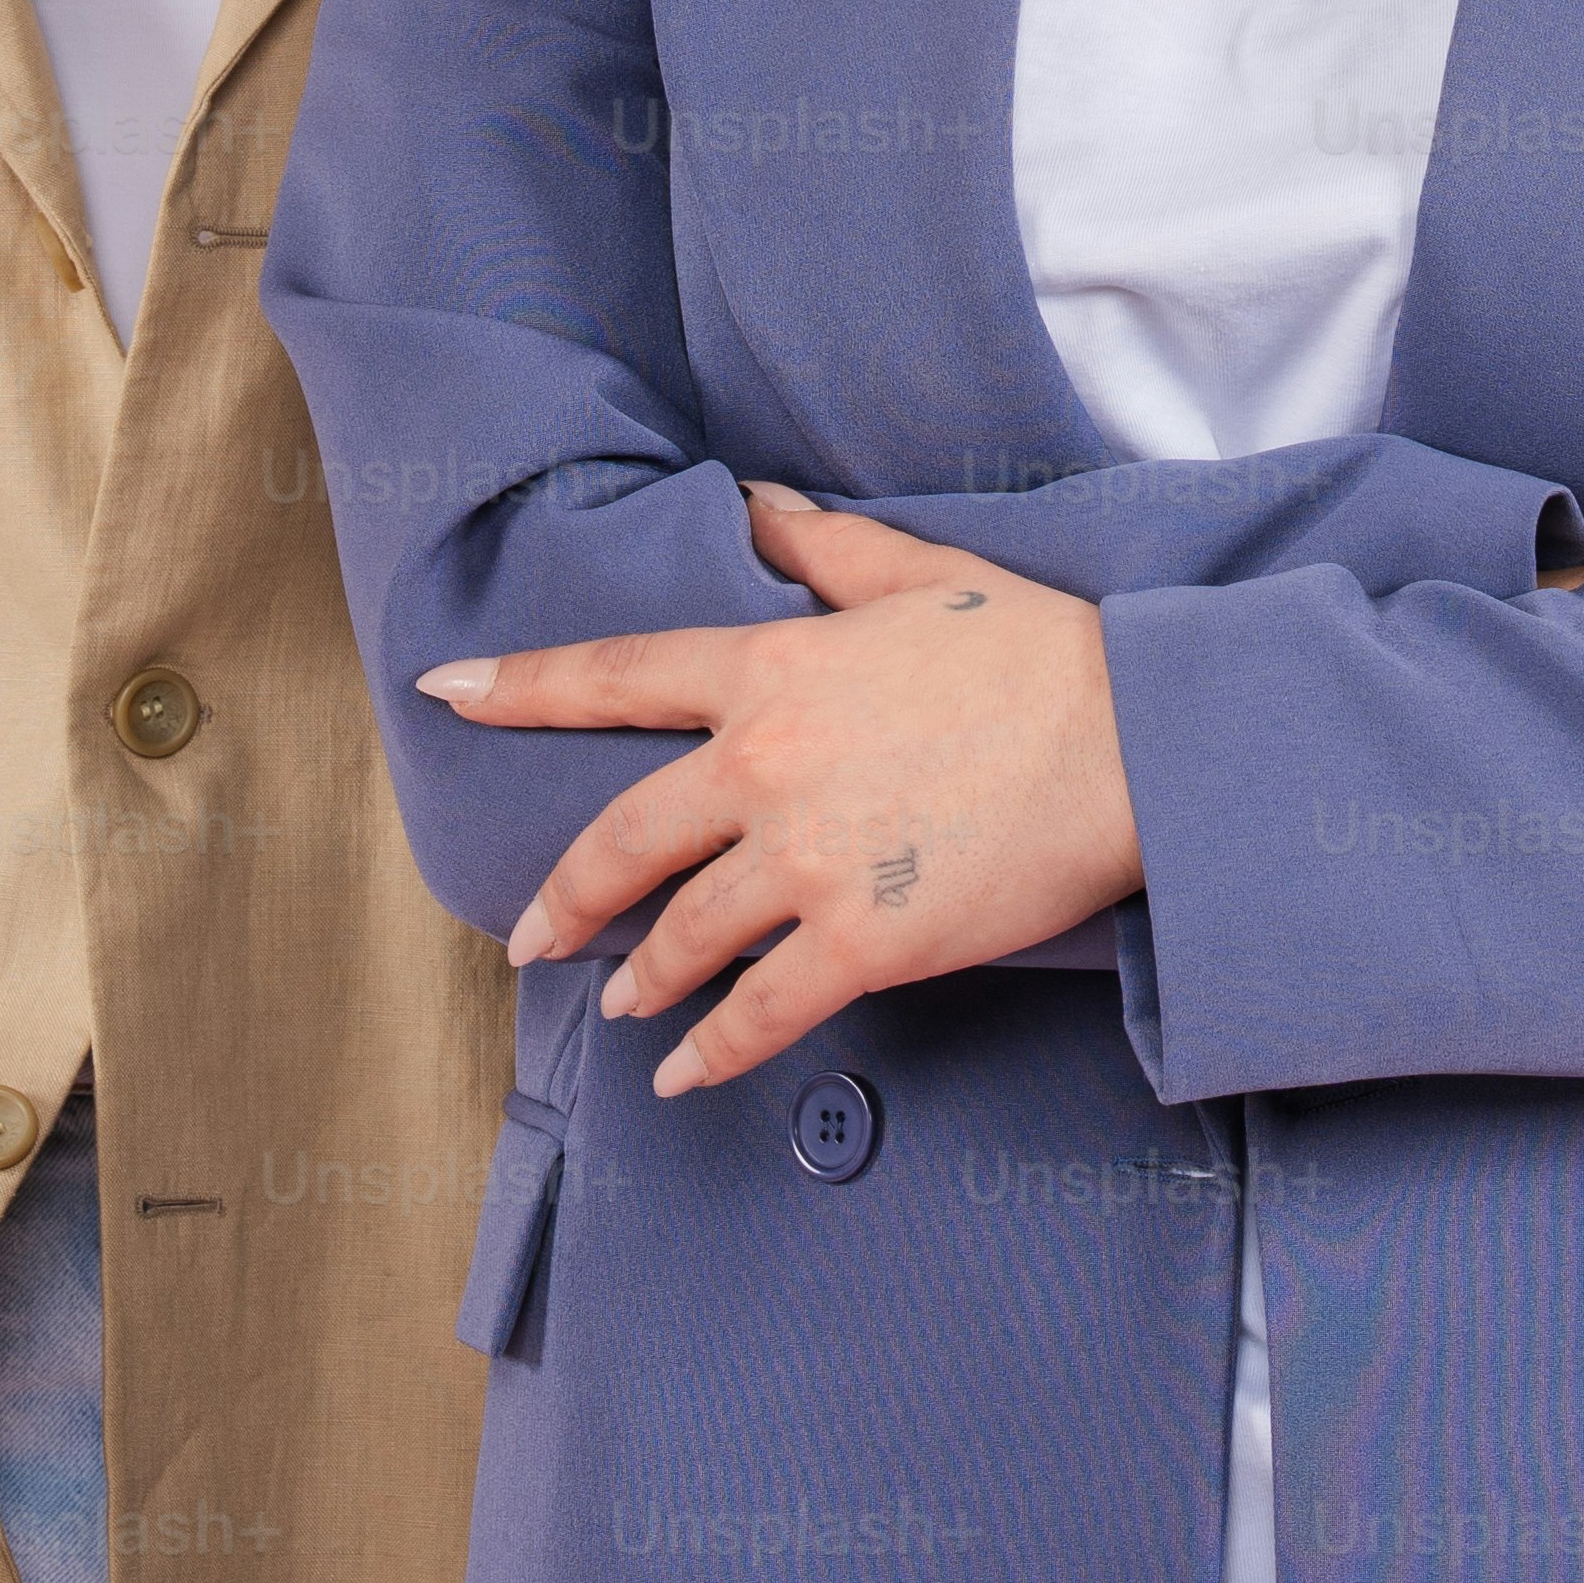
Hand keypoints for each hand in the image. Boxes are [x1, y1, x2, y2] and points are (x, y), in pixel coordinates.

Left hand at [429, 486, 1143, 1093]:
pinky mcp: (863, 943)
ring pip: (684, 934)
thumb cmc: (1040, 654)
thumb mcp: (922, 575)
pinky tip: (683, 1073)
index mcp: (773, 672)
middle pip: (624, 839)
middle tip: (532, 935)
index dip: (521, 686)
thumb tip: (758, 509)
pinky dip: (713, 1051)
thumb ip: (823, 549)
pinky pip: (762, 1011)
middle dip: (565, 896)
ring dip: (642, 976)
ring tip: (622, 1002)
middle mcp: (766, 767)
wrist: (1134, 744)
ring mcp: (808, 862)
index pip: (617, 675)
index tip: (449, 694)